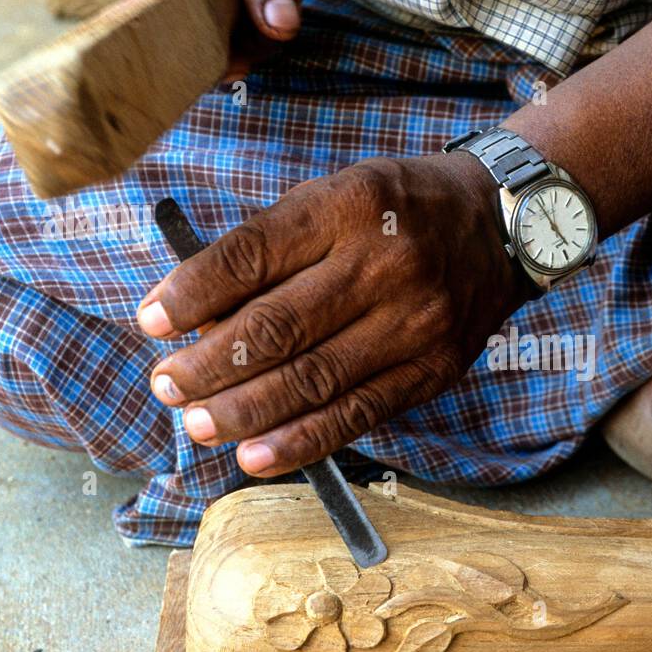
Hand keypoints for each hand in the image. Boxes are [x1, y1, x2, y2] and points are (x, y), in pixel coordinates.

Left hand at [137, 153, 527, 476]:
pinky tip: (256, 454)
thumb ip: (272, 250)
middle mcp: (385, 264)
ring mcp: (414, 322)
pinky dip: (302, 440)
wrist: (501, 226)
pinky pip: (358, 413)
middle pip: (278, 327)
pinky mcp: (433, 369)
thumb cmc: (398, 209)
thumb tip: (201, 320)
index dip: (192, 293)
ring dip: (244, 410)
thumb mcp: (335, 197)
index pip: (251, 254)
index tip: (150, 321)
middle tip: (167, 384)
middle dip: (210, 364)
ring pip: (313, 380)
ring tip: (198, 422)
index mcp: (349, 206)